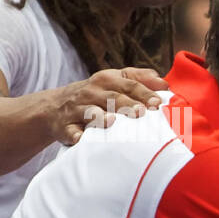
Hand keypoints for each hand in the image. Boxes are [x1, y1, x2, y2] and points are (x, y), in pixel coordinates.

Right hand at [51, 67, 167, 144]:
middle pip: (112, 97)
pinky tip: (81, 139)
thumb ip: (138, 78)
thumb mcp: (113, 80)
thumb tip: (163, 84)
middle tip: (142, 112)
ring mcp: (78, 109)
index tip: (158, 102)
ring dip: (101, 116)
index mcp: (106, 79)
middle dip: (127, 104)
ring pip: (91, 112)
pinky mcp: (65, 126)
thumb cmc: (94, 94)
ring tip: (112, 121)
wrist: (54, 107)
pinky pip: (71, 131)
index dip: (144, 92)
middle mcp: (92, 91)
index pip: (128, 84)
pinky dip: (76, 135)